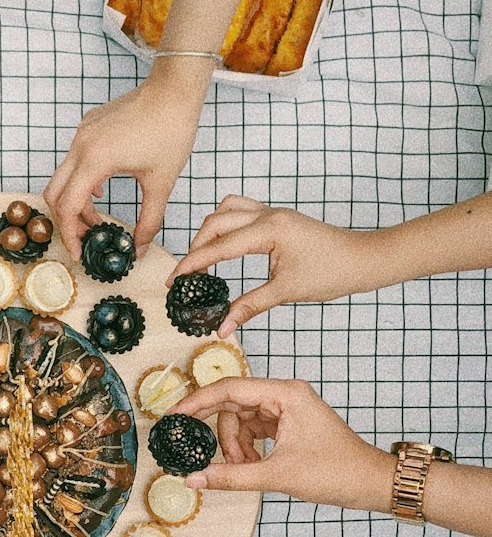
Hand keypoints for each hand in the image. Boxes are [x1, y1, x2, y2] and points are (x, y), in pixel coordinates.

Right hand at [44, 60, 207, 259]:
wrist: (174, 89)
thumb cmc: (171, 130)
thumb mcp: (162, 183)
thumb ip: (149, 221)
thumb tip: (140, 248)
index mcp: (95, 160)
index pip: (68, 207)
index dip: (70, 235)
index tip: (79, 253)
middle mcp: (81, 145)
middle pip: (55, 194)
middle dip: (68, 221)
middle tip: (88, 238)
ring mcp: (82, 133)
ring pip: (64, 177)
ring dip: (76, 201)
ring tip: (99, 218)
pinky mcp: (88, 126)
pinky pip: (74, 160)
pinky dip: (81, 181)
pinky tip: (101, 189)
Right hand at [169, 198, 380, 335]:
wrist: (363, 259)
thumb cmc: (332, 273)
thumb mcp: (286, 292)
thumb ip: (249, 306)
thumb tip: (222, 327)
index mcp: (269, 230)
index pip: (219, 246)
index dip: (192, 264)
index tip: (173, 280)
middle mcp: (268, 215)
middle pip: (215, 222)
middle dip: (196, 247)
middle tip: (186, 276)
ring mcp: (273, 212)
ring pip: (227, 209)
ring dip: (209, 231)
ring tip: (203, 258)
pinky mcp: (278, 217)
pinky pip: (242, 211)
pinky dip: (226, 225)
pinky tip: (225, 246)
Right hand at [174, 376, 395, 511]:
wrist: (371, 483)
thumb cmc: (337, 472)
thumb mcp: (278, 476)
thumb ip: (232, 476)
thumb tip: (194, 479)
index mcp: (286, 394)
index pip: (229, 388)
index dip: (197, 402)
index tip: (174, 416)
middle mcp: (286, 395)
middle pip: (234, 405)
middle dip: (222, 435)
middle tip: (213, 460)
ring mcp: (288, 409)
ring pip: (242, 420)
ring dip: (236, 446)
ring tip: (245, 469)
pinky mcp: (290, 424)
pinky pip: (255, 430)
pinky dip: (248, 448)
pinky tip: (251, 467)